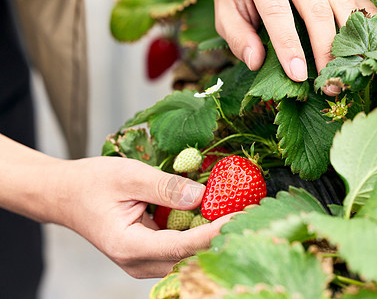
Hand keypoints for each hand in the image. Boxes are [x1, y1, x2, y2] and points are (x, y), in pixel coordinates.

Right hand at [54, 156, 232, 277]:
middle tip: (248, 213)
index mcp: (130, 246)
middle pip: (190, 257)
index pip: (184, 246)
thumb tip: (203, 196)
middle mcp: (138, 262)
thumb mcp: (129, 176)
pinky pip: (179, 249)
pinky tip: (212, 216)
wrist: (66, 195)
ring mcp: (143, 262)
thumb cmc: (91, 183)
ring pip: (187, 256)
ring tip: (235, 213)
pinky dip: (197, 234)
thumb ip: (166, 187)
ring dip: (211, 237)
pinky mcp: (148, 254)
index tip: (242, 216)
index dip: (216, 232)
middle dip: (220, 236)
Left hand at [214, 0, 376, 95]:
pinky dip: (369, 22)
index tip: (299, 76)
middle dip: (327, 50)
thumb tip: (255, 62)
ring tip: (354, 71)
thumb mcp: (229, 9)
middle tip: (331, 85)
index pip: (278, 16)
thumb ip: (237, 33)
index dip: (290, 47)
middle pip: (318, 13)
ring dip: (352, 41)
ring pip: (345, 5)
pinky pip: (360, 0)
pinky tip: (372, 45)